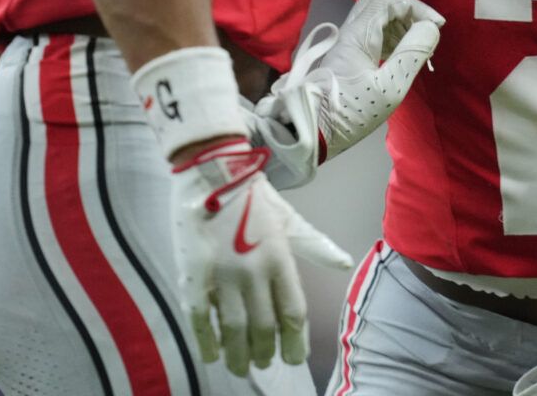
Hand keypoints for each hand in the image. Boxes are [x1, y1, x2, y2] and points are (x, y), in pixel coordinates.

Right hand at [167, 137, 351, 373]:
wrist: (210, 169)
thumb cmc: (251, 194)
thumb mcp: (288, 217)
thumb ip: (315, 244)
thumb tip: (343, 261)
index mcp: (279, 258)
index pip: (292, 312)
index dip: (295, 342)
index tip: (294, 358)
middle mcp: (254, 271)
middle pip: (264, 328)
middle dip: (265, 353)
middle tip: (263, 364)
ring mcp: (222, 275)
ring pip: (234, 330)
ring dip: (238, 355)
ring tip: (240, 367)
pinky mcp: (193, 274)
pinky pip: (200, 318)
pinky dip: (206, 341)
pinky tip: (211, 354)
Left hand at [254, 0, 443, 186]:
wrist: (310, 132)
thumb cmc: (350, 113)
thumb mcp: (390, 88)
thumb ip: (412, 54)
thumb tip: (431, 28)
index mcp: (358, 36)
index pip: (389, 1)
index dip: (417, 7)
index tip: (437, 26)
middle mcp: (350, 32)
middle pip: (379, 2)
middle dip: (407, 11)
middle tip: (425, 31)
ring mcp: (347, 44)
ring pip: (375, 16)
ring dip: (400, 24)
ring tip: (418, 46)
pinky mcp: (347, 56)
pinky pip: (372, 33)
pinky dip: (391, 37)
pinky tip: (401, 55)